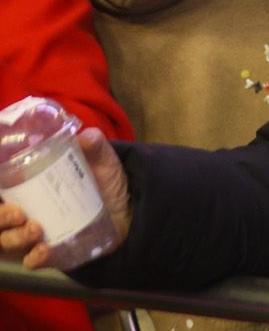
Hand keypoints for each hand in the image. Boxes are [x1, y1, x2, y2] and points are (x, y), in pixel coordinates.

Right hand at [0, 129, 130, 268]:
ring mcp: (34, 235)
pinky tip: (43, 250)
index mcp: (28, 188)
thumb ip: (95, 146)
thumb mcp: (101, 161)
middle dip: (1, 218)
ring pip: (7, 242)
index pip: (1, 192)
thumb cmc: (104, 182)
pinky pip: (31, 261)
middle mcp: (24, 213)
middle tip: (19, 214)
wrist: (129, 210)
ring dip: (16, 238)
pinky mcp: (50, 253)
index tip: (1, 193)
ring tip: (35, 229)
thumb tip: (86, 135)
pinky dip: (34, 257)